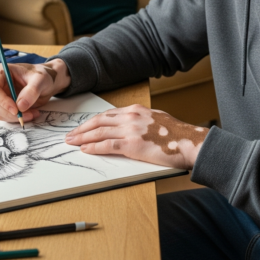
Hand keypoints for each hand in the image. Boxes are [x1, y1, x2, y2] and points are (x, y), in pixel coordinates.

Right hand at [0, 59, 70, 122]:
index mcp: (1, 72)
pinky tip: (31, 113)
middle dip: (9, 112)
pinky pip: (6, 116)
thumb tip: (20, 106)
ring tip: (33, 113)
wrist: (47, 82)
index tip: (16, 110)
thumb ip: (32, 91)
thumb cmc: (42, 75)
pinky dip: (18, 118)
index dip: (1, 100)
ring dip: (15, 117)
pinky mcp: (6, 106)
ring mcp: (0, 96)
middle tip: (27, 114)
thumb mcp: (41, 79)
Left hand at [64, 104, 206, 169]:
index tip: (82, 127)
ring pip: (99, 133)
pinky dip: (94, 148)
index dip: (92, 121)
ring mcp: (131, 130)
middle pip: (99, 122)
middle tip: (70, 134)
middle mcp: (131, 117)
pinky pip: (107, 146)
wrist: (190, 142)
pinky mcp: (132, 145)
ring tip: (72, 142)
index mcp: (136, 110)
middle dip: (82, 129)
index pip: (107, 114)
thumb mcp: (157, 119)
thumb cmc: (177, 134)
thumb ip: (141, 121)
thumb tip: (129, 127)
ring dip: (83, 138)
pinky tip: (85, 150)